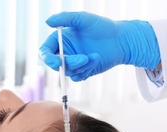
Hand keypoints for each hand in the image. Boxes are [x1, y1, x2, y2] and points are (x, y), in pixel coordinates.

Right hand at [39, 11, 160, 80]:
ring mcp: (73, 63)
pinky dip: (86, 70)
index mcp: (61, 40)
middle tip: (83, 58)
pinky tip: (96, 59)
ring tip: (95, 55)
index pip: (46, 52)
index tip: (56, 61)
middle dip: (69, 63)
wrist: (120, 40)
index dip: (47, 58)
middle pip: (56, 64)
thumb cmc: (102, 27)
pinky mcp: (83, 71)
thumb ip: (65, 18)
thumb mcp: (83, 19)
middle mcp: (65, 52)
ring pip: (68, 72)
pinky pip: (78, 77)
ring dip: (81, 66)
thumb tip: (48, 21)